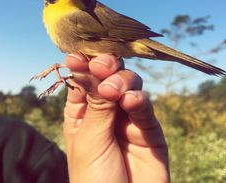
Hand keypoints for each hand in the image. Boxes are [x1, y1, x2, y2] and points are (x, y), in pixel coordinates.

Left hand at [63, 54, 169, 182]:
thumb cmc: (94, 180)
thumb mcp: (89, 140)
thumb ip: (96, 103)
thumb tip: (95, 65)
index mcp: (82, 112)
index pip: (82, 81)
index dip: (81, 66)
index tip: (76, 56)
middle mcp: (105, 111)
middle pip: (108, 77)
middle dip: (105, 67)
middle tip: (101, 65)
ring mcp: (128, 118)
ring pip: (129, 86)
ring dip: (122, 81)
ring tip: (113, 89)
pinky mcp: (149, 129)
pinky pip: (145, 108)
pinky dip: (140, 100)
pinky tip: (132, 100)